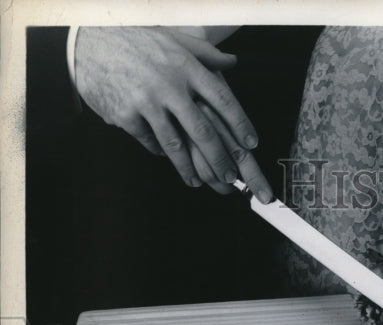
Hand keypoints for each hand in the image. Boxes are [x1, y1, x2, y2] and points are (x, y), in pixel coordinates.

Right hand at [74, 26, 271, 200]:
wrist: (87, 40)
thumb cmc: (136, 40)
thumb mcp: (174, 40)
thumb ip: (205, 53)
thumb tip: (232, 62)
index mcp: (186, 67)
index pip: (223, 99)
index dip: (240, 123)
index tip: (251, 143)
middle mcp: (169, 86)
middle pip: (203, 131)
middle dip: (220, 158)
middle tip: (231, 177)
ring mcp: (146, 102)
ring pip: (175, 145)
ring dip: (189, 168)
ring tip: (198, 181)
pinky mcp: (125, 115)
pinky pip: (149, 141)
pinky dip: (159, 151)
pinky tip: (166, 157)